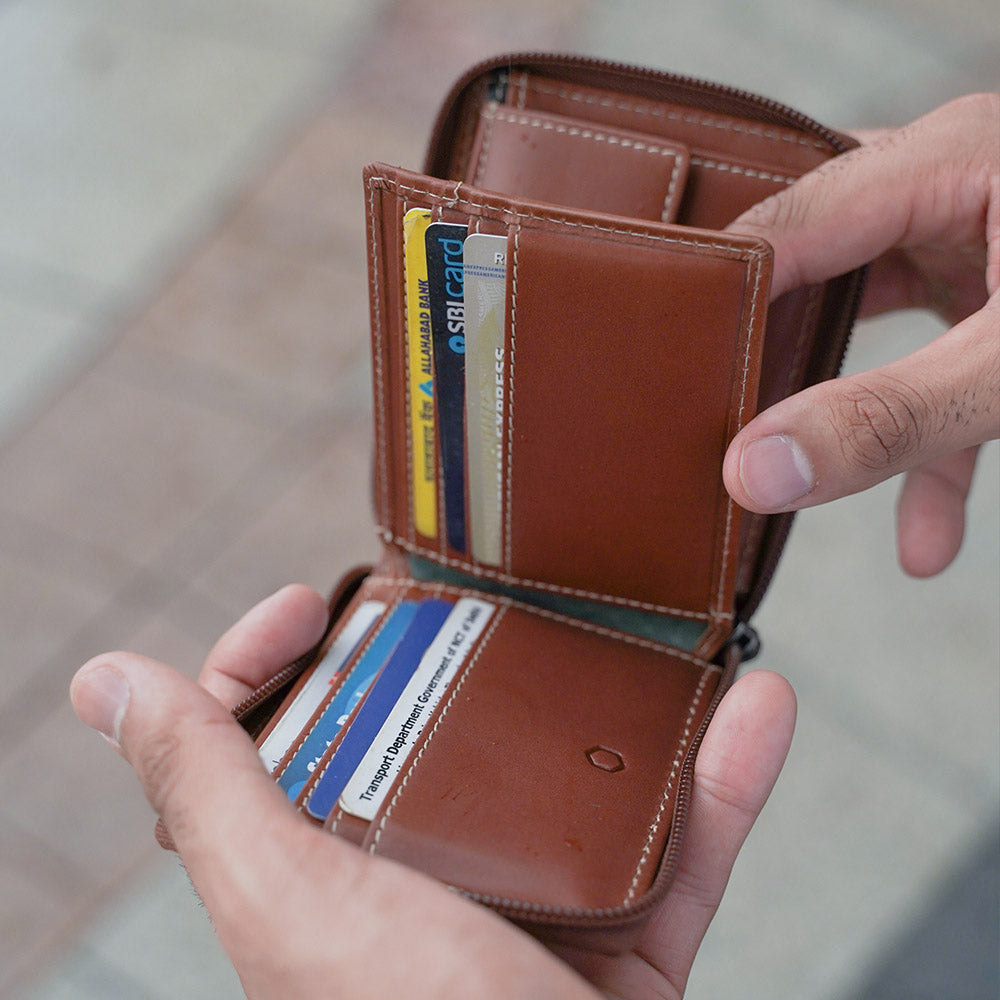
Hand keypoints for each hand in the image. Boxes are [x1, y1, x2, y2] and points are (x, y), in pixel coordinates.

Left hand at [71, 585, 795, 998]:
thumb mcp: (299, 906)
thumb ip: (211, 791)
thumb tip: (106, 679)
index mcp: (323, 870)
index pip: (264, 741)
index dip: (269, 658)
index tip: (315, 601)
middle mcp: (417, 883)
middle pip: (425, 732)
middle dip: (454, 653)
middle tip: (483, 595)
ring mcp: (528, 907)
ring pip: (568, 776)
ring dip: (615, 703)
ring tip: (636, 632)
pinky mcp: (625, 941)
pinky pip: (685, 843)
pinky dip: (726, 781)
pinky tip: (757, 707)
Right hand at [723, 93, 998, 576]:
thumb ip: (890, 421)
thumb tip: (753, 472)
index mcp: (949, 160)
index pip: (787, 224)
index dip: (718, 299)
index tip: (660, 376)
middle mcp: (948, 190)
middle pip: (814, 277)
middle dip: (771, 367)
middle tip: (714, 436)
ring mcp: (975, 245)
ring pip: (868, 333)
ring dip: (844, 421)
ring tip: (788, 487)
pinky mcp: (999, 303)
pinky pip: (935, 373)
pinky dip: (930, 460)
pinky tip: (927, 544)